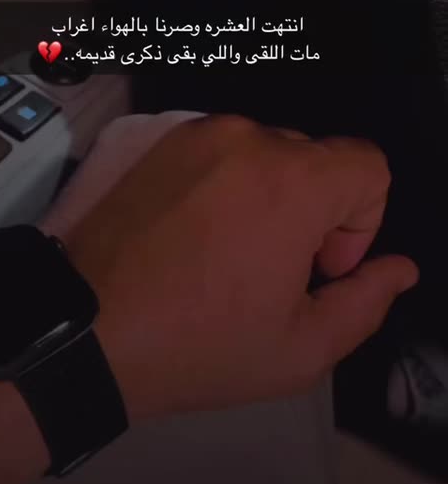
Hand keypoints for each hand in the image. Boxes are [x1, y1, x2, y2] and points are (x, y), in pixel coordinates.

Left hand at [62, 116, 418, 419]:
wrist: (85, 332)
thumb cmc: (199, 347)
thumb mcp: (301, 350)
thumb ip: (365, 302)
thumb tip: (398, 268)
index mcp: (294, 181)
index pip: (369, 166)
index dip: (361, 223)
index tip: (318, 269)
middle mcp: (247, 138)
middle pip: (316, 161)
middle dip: (313, 213)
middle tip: (271, 272)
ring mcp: (195, 134)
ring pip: (265, 155)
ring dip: (267, 197)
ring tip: (227, 256)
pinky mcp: (157, 142)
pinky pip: (218, 153)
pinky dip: (223, 185)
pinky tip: (192, 237)